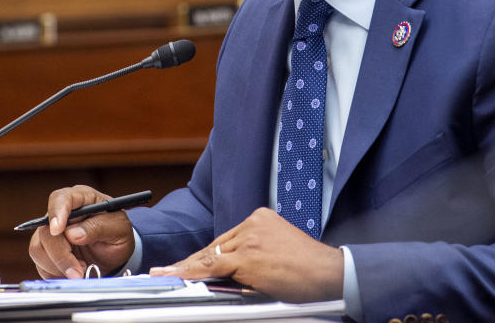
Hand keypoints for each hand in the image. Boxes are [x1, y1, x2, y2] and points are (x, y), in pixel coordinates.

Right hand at [27, 184, 134, 278]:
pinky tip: (73, 273)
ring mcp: (50, 232)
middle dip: (61, 254)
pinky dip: (55, 273)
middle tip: (79, 270)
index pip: (61, 198)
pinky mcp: (45, 251)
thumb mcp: (119, 228)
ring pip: (38, 249)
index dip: (57, 212)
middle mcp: (62, 213)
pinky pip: (40, 264)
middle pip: (46, 230)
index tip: (58, 230)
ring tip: (81, 270)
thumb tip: (73, 234)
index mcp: (82, 198)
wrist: (113, 254)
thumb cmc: (117, 234)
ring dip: (59, 266)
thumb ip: (99, 227)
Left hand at [150, 207, 342, 302]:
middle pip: (215, 246)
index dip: (204, 254)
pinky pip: (215, 266)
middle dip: (191, 261)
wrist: (327, 272)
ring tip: (166, 274)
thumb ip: (255, 252)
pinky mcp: (249, 257)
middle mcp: (253, 223)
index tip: (187, 261)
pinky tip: (180, 276)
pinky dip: (195, 273)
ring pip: (212, 256)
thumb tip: (231, 269)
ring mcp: (250, 239)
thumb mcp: (280, 249)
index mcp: (261, 218)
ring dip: (187, 268)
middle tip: (167, 269)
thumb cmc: (309, 267)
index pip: (226, 239)